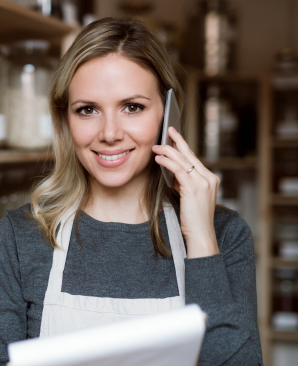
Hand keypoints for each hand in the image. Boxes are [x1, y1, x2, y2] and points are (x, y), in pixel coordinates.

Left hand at [152, 127, 219, 258]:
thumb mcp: (188, 197)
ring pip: (183, 160)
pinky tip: (158, 159)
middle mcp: (209, 178)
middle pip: (190, 155)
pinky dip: (167, 162)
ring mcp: (203, 182)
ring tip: (156, 146)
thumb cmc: (193, 219)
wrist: (200, 235)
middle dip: (177, 141)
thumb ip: (183, 184)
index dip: (183, 146)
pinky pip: (178, 170)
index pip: (194, 158)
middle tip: (167, 130)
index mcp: (210, 179)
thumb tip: (172, 174)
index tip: (175, 136)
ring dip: (168, 151)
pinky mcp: (194, 188)